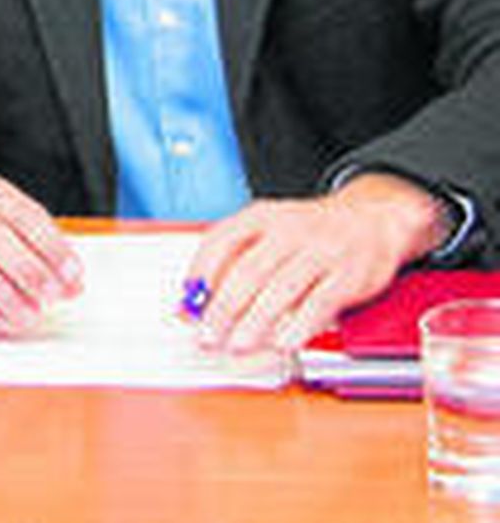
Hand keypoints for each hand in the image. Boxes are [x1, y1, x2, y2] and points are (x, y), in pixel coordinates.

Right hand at [0, 175, 83, 333]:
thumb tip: (72, 283)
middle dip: (29, 272)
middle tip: (51, 295)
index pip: (23, 215)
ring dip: (7, 299)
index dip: (51, 247)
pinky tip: (3, 321)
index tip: (72, 273)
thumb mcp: (14, 222)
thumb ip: (45, 248)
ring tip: (31, 315)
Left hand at [186, 173, 450, 354]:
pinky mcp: (348, 275)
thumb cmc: (312, 230)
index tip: (187, 302)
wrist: (373, 219)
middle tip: (208, 335)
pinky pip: (320, 303)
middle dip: (223, 308)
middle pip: (248, 270)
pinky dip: (299, 326)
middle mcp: (289, 230)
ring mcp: (320, 252)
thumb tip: (197, 296)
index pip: (220, 240)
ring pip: (281, 289)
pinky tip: (283, 343)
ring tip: (237, 345)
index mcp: (262, 215)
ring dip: (255, 322)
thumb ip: (236, 255)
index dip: (199, 273)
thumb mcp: (271, 227)